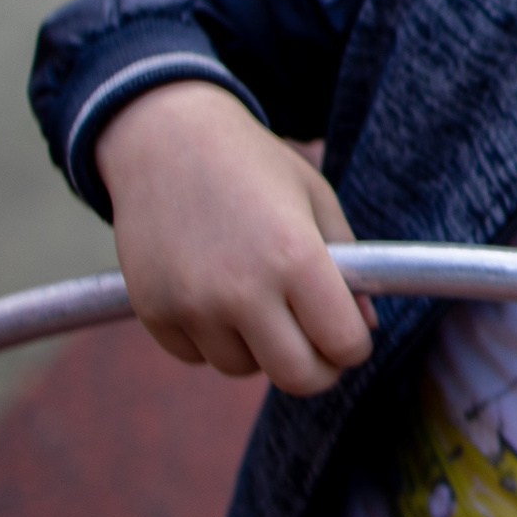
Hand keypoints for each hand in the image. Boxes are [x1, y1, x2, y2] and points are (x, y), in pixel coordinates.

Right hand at [93, 80, 371, 395]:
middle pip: (298, 377)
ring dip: (260, 349)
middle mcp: (241, 290)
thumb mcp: (316, 199)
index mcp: (294, 258)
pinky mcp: (153, 312)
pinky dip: (212, 340)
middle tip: (317, 344)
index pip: (344, 344)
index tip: (350, 332)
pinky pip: (197, 357)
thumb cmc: (252, 165)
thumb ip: (350, 266)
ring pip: (245, 369)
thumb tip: (363, 327)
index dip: (355, 344)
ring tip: (259, 300)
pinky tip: (214, 295)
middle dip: (318, 367)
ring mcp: (192, 306)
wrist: (165, 139)